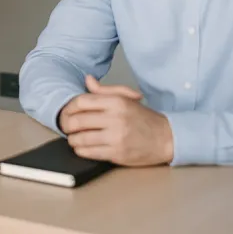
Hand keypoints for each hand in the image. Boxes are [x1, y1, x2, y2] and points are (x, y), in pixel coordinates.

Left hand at [57, 75, 172, 166]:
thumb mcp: (126, 99)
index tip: (67, 112)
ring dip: (73, 139)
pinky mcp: (117, 153)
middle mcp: (116, 118)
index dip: (69, 107)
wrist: (166, 138)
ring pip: (81, 138)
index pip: (82, 102)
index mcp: (116, 102)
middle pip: (78, 121)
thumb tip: (87, 80)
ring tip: (73, 138)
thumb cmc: (144, 119)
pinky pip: (90, 152)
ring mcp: (116, 137)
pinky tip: (82, 147)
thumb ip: (104, 90)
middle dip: (67, 125)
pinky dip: (81, 150)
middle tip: (66, 127)